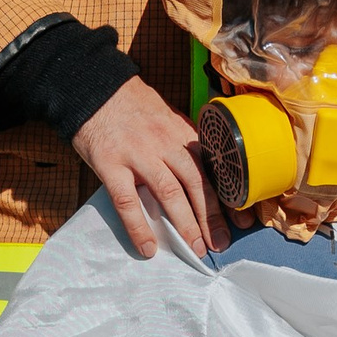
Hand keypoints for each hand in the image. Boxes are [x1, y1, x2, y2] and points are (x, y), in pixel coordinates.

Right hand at [74, 78, 228, 258]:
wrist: (93, 87)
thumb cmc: (130, 104)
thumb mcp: (165, 115)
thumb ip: (182, 140)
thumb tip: (202, 167)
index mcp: (181, 132)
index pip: (212, 167)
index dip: (229, 195)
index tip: (243, 218)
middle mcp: (164, 143)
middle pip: (196, 183)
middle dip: (213, 216)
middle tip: (222, 243)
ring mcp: (138, 154)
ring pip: (169, 193)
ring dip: (185, 224)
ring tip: (196, 249)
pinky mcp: (111, 165)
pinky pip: (127, 201)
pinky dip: (139, 227)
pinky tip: (148, 247)